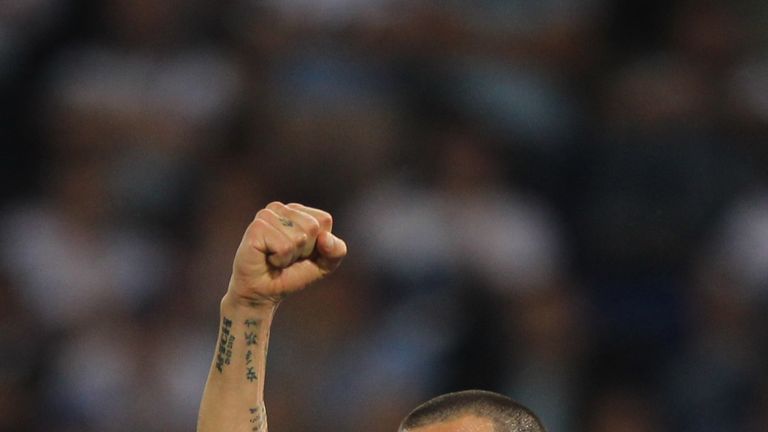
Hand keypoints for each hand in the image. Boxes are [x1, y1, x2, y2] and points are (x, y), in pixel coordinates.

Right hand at [227, 202, 347, 304]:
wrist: (262, 294)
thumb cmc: (290, 275)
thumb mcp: (324, 264)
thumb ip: (336, 250)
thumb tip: (325, 238)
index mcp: (297, 210)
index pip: (324, 220)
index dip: (318, 243)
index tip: (301, 252)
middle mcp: (280, 208)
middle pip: (312, 226)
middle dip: (304, 250)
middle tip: (287, 257)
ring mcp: (266, 216)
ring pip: (299, 237)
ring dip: (291, 257)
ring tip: (276, 259)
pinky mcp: (256, 228)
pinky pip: (285, 246)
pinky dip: (280, 260)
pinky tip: (268, 259)